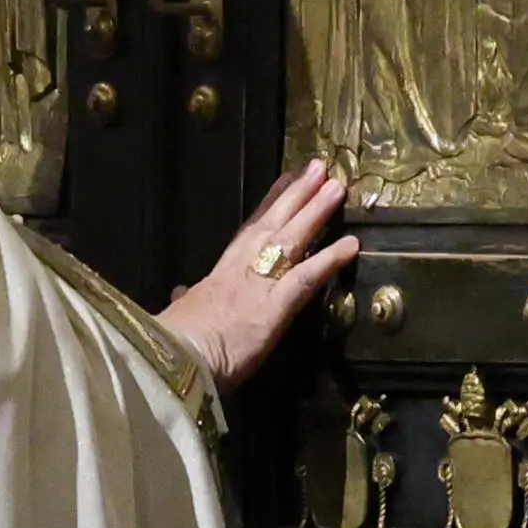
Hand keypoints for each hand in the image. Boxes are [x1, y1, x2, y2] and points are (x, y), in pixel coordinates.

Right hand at [160, 161, 359, 392]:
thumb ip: (187, 300)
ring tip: (337, 188)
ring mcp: (261, 282)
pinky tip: (352, 244)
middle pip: (273, 223)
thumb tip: (179, 292)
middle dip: (297, 195)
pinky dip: (330, 259)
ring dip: (316, 211)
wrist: (175, 359)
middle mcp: (242, 268)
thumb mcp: (181, 313)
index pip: (248, 231)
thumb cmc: (175, 342)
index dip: (268, 205)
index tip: (284, 180)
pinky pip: (308, 277)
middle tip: (318, 168)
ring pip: (292, 238)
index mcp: (220, 273)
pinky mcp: (276, 304)